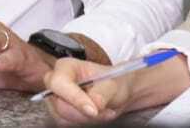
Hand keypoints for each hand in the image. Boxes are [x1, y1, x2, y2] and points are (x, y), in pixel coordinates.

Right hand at [42, 53, 189, 123]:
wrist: (133, 89)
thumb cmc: (126, 80)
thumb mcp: (118, 85)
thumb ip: (103, 94)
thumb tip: (91, 107)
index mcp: (67, 67)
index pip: (58, 83)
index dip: (73, 98)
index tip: (94, 110)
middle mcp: (60, 83)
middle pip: (57, 105)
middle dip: (82, 111)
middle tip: (105, 109)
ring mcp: (62, 100)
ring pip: (63, 119)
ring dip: (86, 119)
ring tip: (106, 110)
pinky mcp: (68, 114)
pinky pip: (70, 125)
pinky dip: (87, 123)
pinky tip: (101, 116)